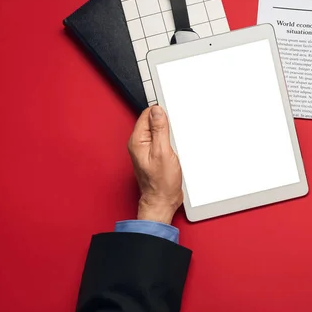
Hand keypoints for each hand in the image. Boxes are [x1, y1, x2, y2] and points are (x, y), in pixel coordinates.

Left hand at [128, 106, 182, 224]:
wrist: (162, 200)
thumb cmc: (161, 183)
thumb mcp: (163, 152)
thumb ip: (160, 130)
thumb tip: (157, 111)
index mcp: (137, 141)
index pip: (147, 115)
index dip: (160, 112)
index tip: (170, 116)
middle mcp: (139, 144)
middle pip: (152, 122)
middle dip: (165, 123)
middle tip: (173, 133)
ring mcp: (147, 150)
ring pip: (158, 131)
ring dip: (168, 133)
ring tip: (173, 143)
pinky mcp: (154, 156)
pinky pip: (162, 141)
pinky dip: (169, 141)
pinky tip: (174, 148)